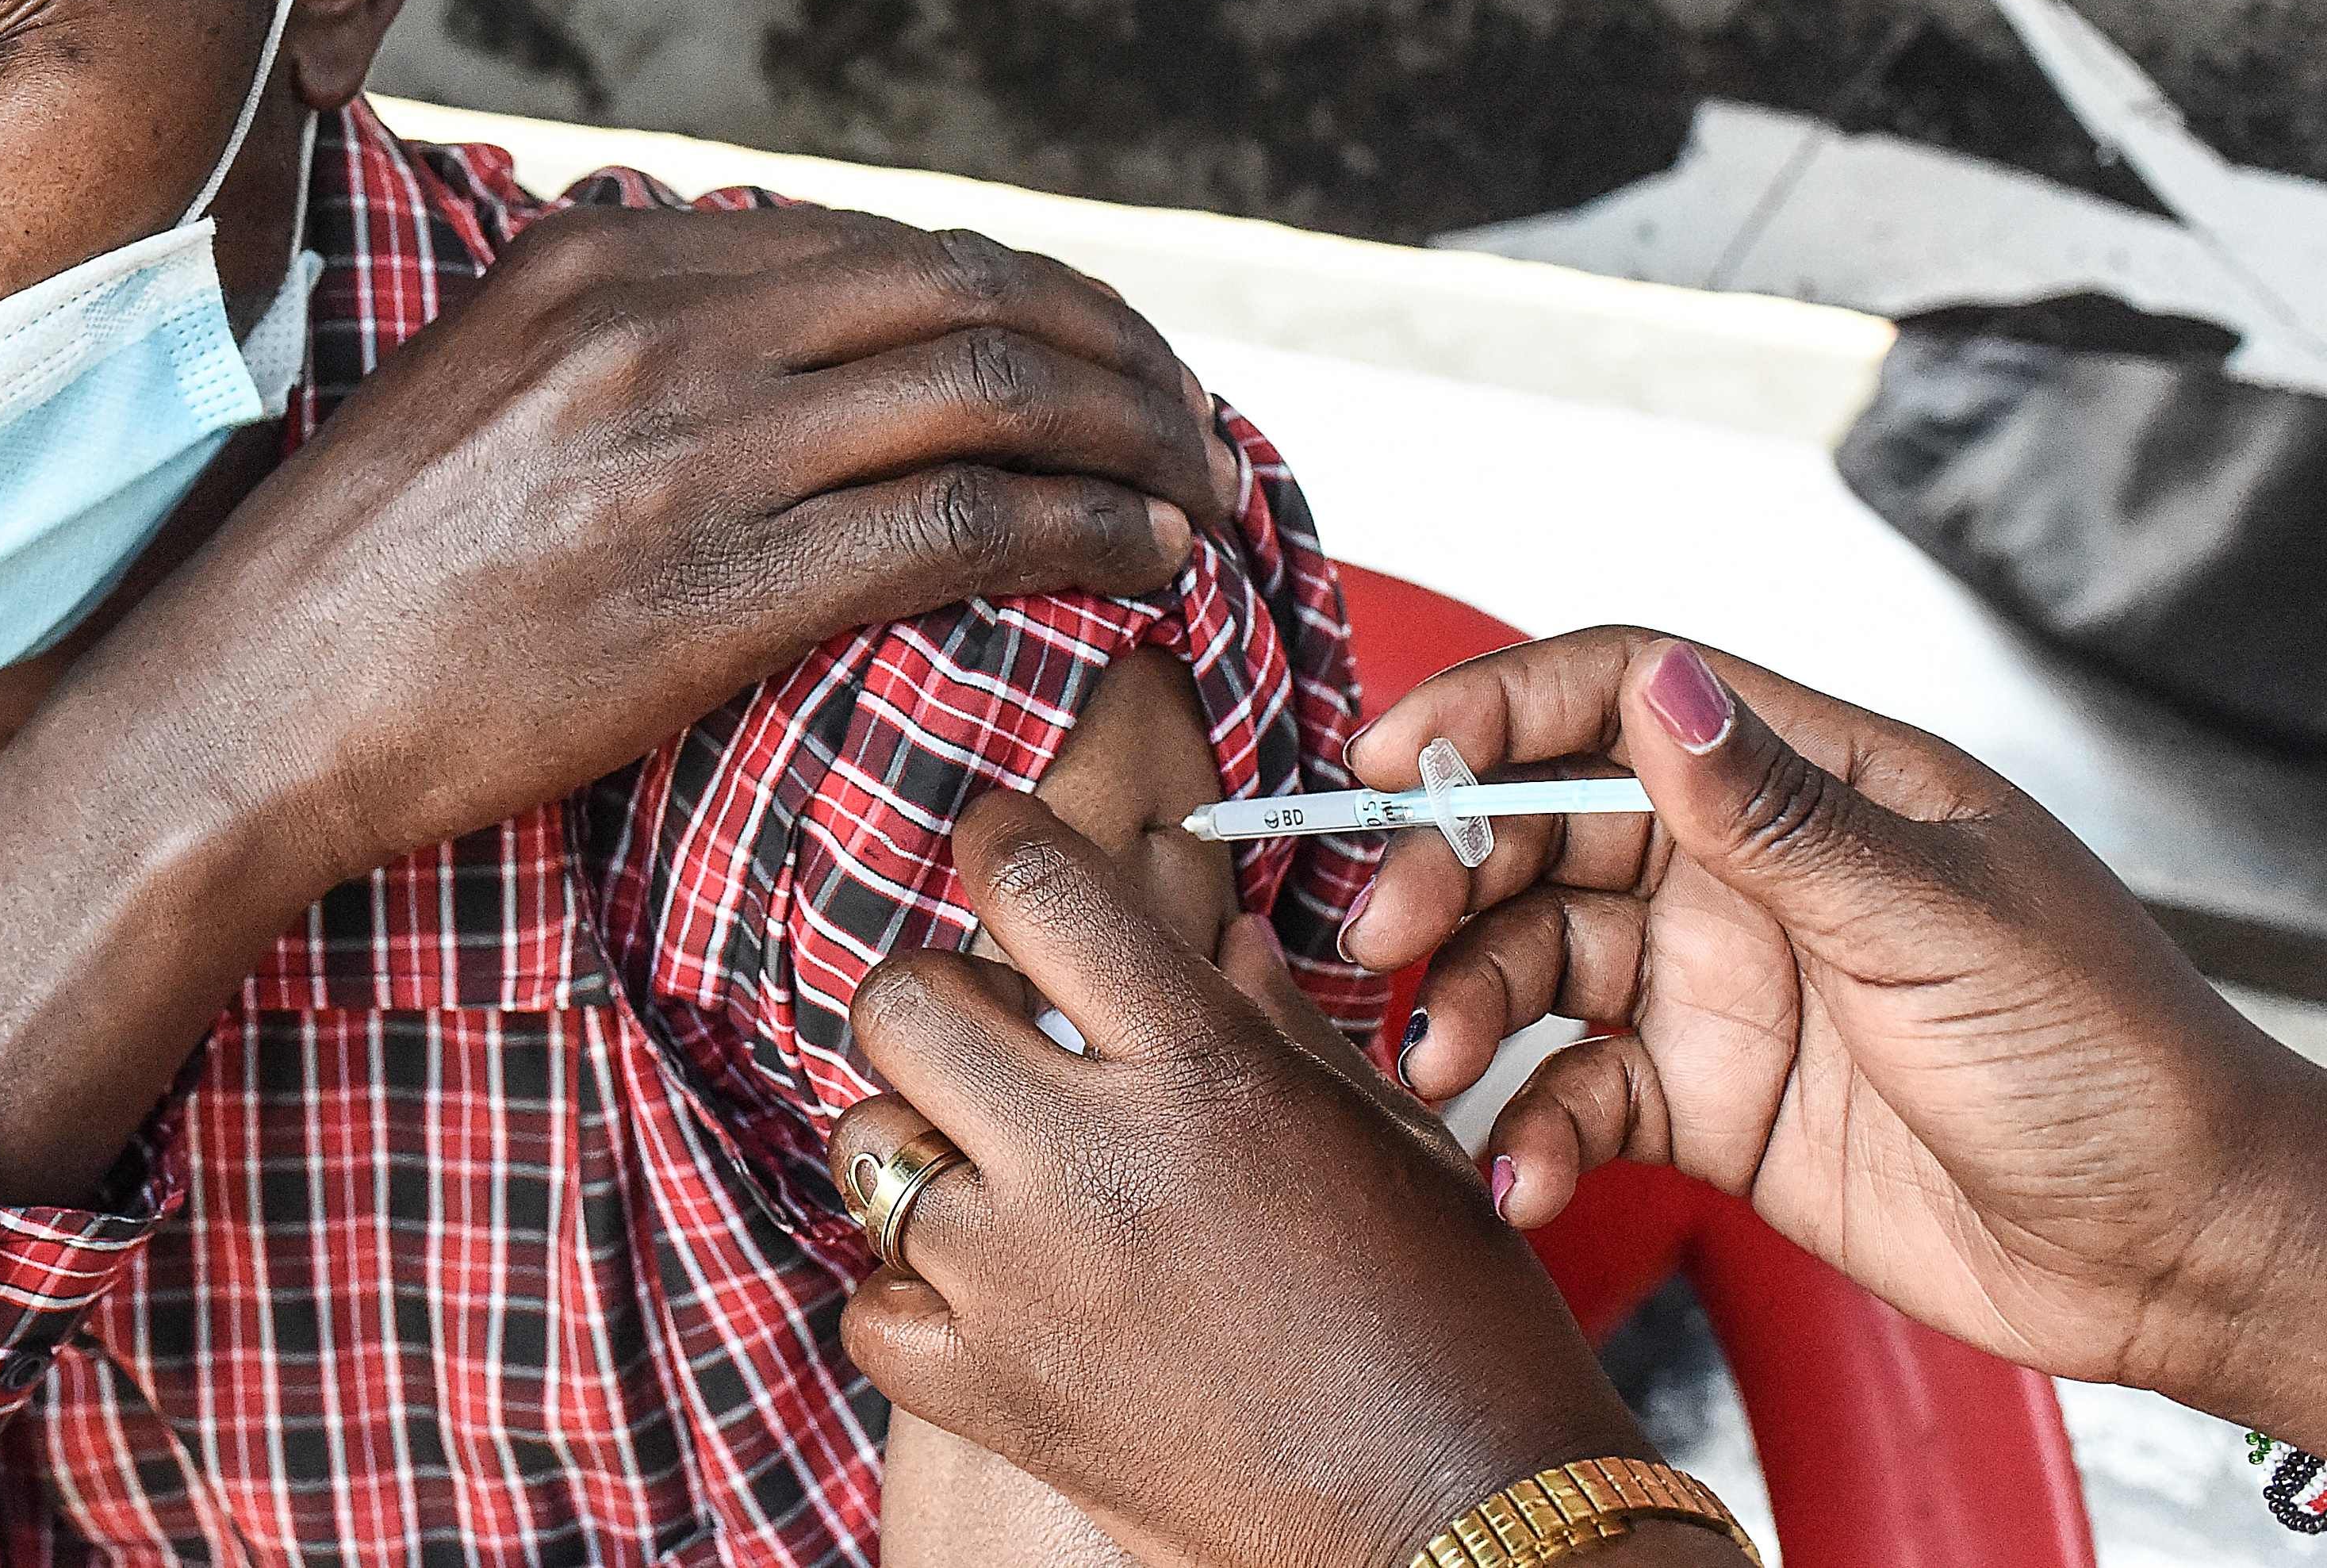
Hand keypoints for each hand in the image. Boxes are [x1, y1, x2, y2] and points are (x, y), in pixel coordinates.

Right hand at [0, 204, 1243, 1207]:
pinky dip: (1086, 525)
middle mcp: (665, 322)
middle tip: (1190, 421)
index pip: (889, 246)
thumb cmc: (362, 574)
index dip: (1035, 296)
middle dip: (1117, 354)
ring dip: (1131, 437)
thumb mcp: (489, 387)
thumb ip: (631, 335)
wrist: (249, 701)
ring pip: (991, 394)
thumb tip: (777, 331)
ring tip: (1201, 489)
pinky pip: (959, 523)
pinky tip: (1149, 555)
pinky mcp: (716, 584)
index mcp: (610, 257)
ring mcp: (694, 446)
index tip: (1104, 355)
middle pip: (969, 295)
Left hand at [831, 792, 1680, 1567]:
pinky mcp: (992, 1397)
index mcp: (1202, 1072)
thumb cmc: (1457, 1325)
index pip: (1036, 884)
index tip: (994, 833)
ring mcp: (1021, 1285)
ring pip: (867, 1148)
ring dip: (920, 1143)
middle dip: (939, 996)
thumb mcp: (1390, 1138)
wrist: (1465, 1526)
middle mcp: (1090, 1162)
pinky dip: (908, 1292)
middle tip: (997, 1030)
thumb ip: (1277, 1022)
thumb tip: (1217, 937)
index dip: (997, 834)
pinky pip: (869, 1305)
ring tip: (997, 1173)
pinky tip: (987, 1293)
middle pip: (901, 1002)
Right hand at [1343, 628, 2326, 1443]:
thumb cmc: (2114, 1062)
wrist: (2181, 1255)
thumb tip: (1659, 686)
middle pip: (1547, 832)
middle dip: (1449, 876)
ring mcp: (1720, 988)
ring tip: (1439, 1068)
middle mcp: (1748, 873)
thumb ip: (1779, 816)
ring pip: (1539, 964)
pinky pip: (1578, 1096)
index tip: (1391, 762)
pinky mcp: (1707, 1106)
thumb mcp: (1941, 923)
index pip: (1620, 695)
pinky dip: (1531, 1133)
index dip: (1495, 714)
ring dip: (1470, 1008)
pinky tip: (1522, 1173)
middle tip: (1383, 940)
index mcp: (1815, 785)